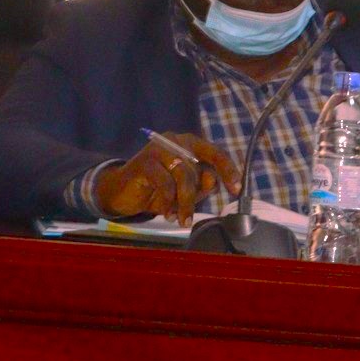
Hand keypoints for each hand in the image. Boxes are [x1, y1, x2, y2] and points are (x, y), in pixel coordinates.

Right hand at [91, 133, 240, 225]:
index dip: (228, 170)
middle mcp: (176, 141)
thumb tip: (213, 181)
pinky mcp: (144, 162)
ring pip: (183, 175)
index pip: (216, 153)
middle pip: (198, 168)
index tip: (236, 190)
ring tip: (181, 219)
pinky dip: (168, 201)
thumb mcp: (184, 192)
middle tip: (189, 217)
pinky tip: (167, 213)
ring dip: (184, 201)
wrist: (122, 193)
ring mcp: (159, 149)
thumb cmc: (157, 190)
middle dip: (195, 195)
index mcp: (190, 145)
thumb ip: (202, 186)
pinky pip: (165, 183)